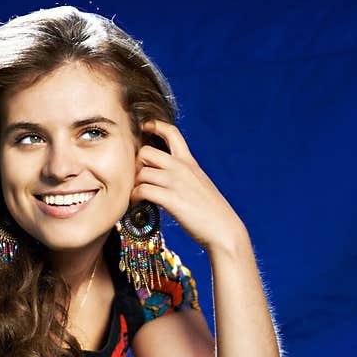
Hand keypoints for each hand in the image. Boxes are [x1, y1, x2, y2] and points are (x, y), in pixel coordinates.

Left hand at [133, 120, 245, 252]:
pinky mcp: (171, 200)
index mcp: (190, 162)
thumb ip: (184, 175)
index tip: (144, 128)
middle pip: (146, 152)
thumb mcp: (200, 184)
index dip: (155, 126)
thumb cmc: (212, 212)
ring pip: (141, 172)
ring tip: (134, 196)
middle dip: (135, 164)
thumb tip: (166, 176)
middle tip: (135, 179)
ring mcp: (176, 183)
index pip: (171, 132)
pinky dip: (134, 197)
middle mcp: (182, 168)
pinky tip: (137, 204)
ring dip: (133, 184)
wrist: (224, 230)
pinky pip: (142, 190)